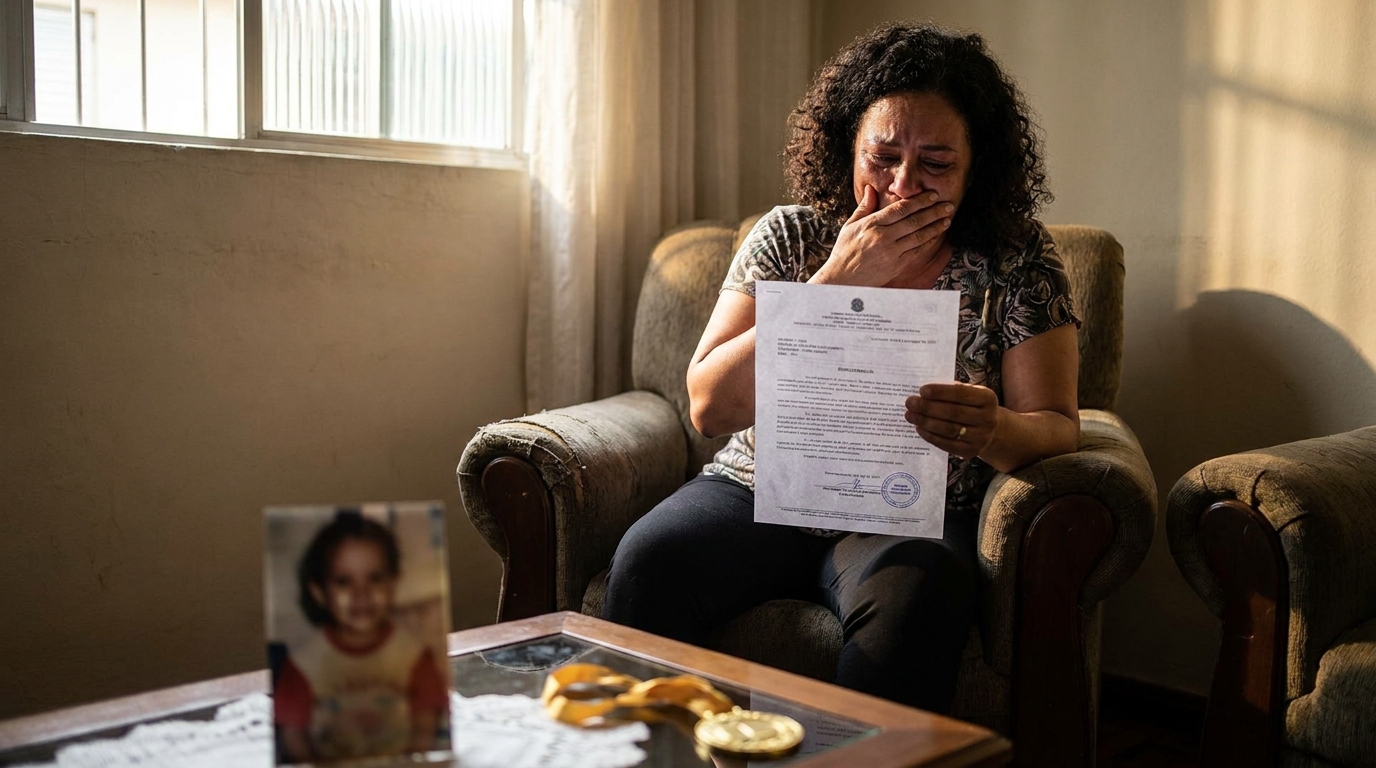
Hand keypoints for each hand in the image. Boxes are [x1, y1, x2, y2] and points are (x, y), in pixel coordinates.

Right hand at [810, 185, 953, 286]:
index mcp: (871, 225)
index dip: (919, 201)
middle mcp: (882, 237)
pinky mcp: (896, 265)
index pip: (900, 209)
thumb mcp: (850, 226)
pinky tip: (936, 235)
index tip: (932, 195)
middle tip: (948, 204)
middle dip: (934, 212)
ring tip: (947, 218)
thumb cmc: (844, 252)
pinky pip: (916, 251)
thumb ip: (864, 207)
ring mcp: (891, 253)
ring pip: (919, 236)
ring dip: (935, 226)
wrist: (842, 279)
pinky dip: (928, 242)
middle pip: (914, 221)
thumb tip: (871, 188)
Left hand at [904, 382, 999, 459]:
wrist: (990, 431)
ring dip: (926, 422)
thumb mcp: (970, 394)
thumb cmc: (972, 407)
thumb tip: (925, 392)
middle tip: (910, 403)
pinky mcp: (970, 452)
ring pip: (948, 429)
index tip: (922, 390)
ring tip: (910, 415)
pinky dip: (930, 436)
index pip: (961, 393)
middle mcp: (988, 419)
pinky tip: (919, 428)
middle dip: (928, 407)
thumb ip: (952, 390)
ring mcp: (981, 437)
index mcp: (988, 398)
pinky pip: (946, 444)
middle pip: (953, 413)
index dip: (941, 392)